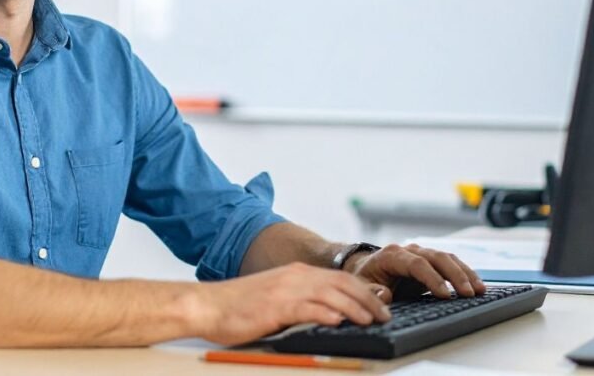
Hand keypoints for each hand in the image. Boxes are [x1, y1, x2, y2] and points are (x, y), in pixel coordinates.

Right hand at [192, 262, 391, 345]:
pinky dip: (326, 313)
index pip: (339, 278)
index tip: (380, 304)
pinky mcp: (275, 306)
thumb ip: (301, 302)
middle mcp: (294, 277)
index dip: (363, 291)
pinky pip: (307, 307)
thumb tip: (330, 314)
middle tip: (385, 314)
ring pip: (330, 294)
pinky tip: (340, 320)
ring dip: (355, 307)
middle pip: (341, 284)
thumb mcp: (276, 298)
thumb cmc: (239, 306)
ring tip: (371, 320)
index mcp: (296, 273)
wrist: (208, 305)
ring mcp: (285, 290)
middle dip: (367, 299)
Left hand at [347, 243, 485, 302]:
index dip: (432, 278)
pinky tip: (476, 284)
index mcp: (391, 255)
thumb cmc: (364, 278)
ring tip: (479, 290)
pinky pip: (450, 263)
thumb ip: (370, 291)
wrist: (365, 269)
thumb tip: (385, 295)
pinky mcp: (430, 261)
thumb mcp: (360, 286)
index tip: (445, 295)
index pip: (416, 264)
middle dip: (455, 275)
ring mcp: (421, 253)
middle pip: (436, 257)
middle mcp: (409, 250)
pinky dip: (464, 272)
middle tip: (469, 293)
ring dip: (464, 273)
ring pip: (447, 258)